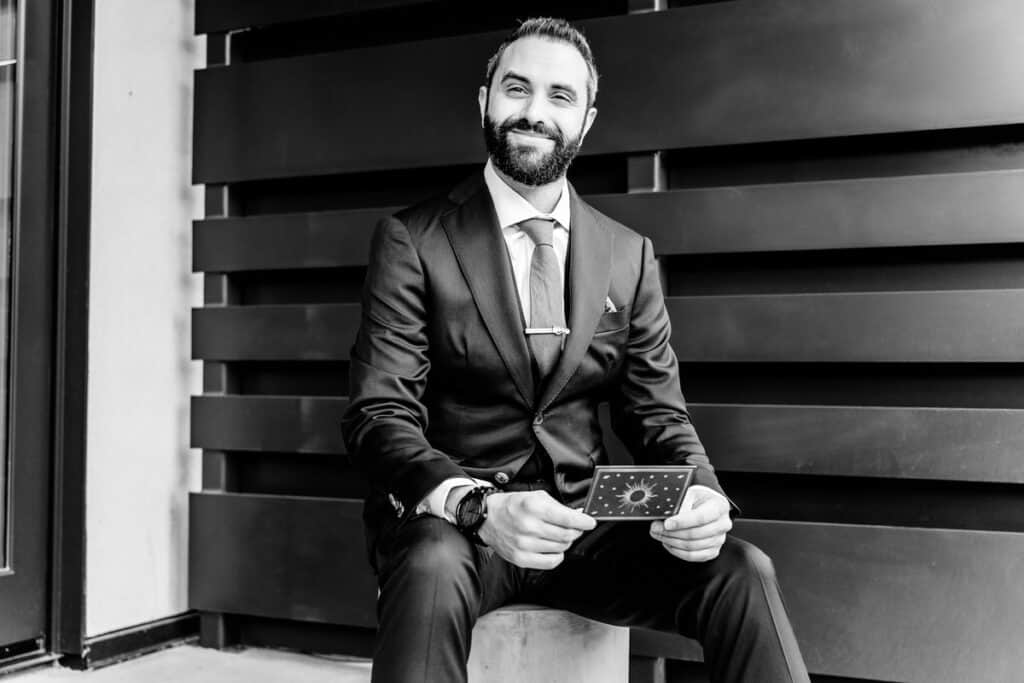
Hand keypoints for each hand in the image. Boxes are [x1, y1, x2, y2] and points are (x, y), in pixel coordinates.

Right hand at [478, 490, 596, 569]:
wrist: (488, 518)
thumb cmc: (512, 506)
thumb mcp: (536, 496)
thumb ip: (559, 506)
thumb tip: (579, 514)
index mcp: (533, 507)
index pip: (567, 518)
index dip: (584, 521)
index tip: (590, 522)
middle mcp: (528, 526)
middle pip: (567, 535)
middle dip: (576, 531)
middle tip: (574, 527)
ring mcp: (524, 544)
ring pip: (561, 548)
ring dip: (565, 542)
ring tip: (557, 534)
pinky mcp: (521, 558)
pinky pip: (551, 562)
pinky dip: (557, 555)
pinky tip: (552, 547)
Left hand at [650, 486, 731, 562]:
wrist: (706, 505)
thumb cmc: (697, 498)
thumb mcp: (689, 493)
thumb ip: (681, 504)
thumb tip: (667, 516)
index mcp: (719, 506)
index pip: (701, 517)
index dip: (682, 522)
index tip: (667, 523)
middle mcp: (722, 524)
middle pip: (695, 534)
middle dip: (671, 533)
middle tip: (655, 528)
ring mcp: (719, 539)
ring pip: (692, 547)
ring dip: (671, 542)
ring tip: (658, 534)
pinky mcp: (713, 551)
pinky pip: (693, 556)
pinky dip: (677, 551)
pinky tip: (668, 543)